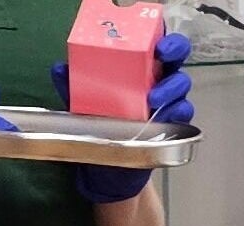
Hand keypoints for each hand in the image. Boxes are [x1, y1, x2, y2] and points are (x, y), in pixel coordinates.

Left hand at [51, 33, 195, 204]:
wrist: (106, 170)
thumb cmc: (98, 128)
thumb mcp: (81, 105)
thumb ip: (72, 86)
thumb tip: (60, 68)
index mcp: (138, 70)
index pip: (155, 44)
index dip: (162, 37)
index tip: (156, 39)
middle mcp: (156, 82)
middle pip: (176, 59)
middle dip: (175, 52)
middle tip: (163, 55)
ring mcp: (166, 103)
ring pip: (181, 86)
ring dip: (171, 88)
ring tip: (153, 99)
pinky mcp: (170, 126)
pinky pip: (183, 115)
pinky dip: (177, 113)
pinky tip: (166, 116)